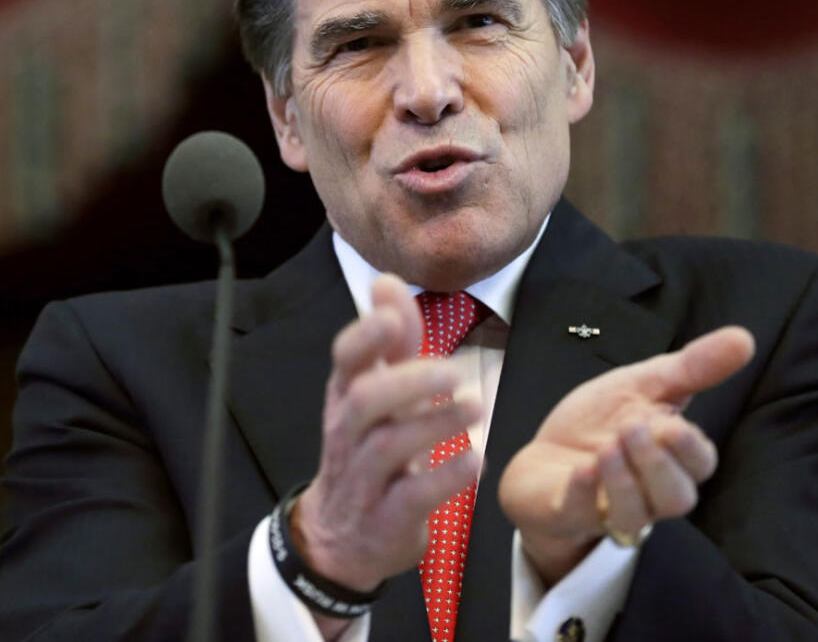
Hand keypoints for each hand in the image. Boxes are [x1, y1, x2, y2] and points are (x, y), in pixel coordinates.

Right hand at [291, 274, 482, 593]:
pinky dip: (445, 477)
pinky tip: (475, 460)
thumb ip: (389, 341)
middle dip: (406, 380)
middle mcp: (349, 432)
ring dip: (433, 423)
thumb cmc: (367, 449)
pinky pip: (412, 496)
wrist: (342, 537)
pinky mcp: (387, 517)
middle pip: (363, 399)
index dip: (365, 335)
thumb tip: (387, 280)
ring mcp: (364, 477)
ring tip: (476, 408)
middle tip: (452, 372)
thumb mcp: (374, 394)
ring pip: (386, 446)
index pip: (344, 358)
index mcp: (347, 394)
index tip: (392, 316)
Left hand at [499, 326, 754, 583]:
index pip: (699, 464)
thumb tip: (744, 338)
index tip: (672, 422)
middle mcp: (649, 493)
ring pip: (636, 515)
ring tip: (607, 447)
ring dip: (624, 481)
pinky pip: (582, 515)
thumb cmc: (600, 424)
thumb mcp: (642, 384)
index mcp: (671, 459)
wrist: (543, 458)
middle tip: (632, 427)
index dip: (689, 447)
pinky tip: (581, 470)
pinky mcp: (569, 516)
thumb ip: (692, 367)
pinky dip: (584, 493)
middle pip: (677, 498)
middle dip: (658, 464)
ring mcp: (609, 509)